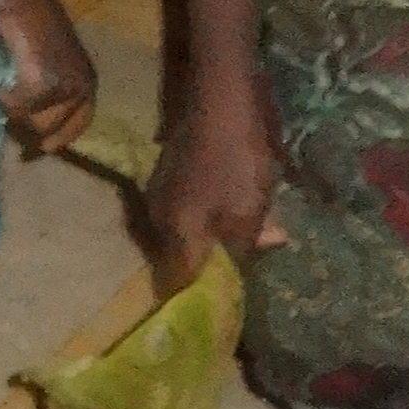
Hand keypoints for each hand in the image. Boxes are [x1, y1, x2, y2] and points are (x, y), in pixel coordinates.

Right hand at [0, 0, 100, 157]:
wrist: (26, 2)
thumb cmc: (32, 26)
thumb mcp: (46, 60)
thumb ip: (45, 85)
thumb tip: (31, 114)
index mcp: (88, 82)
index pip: (80, 123)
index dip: (61, 137)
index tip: (42, 149)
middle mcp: (83, 88)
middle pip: (54, 128)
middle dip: (31, 128)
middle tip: (11, 123)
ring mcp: (66, 88)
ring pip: (36, 121)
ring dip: (16, 112)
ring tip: (3, 95)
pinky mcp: (46, 85)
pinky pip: (20, 108)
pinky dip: (6, 100)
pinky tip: (0, 88)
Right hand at [145, 74, 285, 291]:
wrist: (220, 101)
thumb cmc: (236, 162)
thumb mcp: (248, 214)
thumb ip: (239, 252)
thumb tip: (233, 281)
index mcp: (175, 233)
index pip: (176, 283)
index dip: (197, 299)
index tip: (222, 307)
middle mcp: (157, 219)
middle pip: (179, 259)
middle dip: (210, 268)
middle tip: (247, 266)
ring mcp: (159, 195)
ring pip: (184, 233)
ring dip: (212, 241)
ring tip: (250, 236)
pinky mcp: (169, 177)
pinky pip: (186, 213)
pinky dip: (208, 220)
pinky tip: (233, 210)